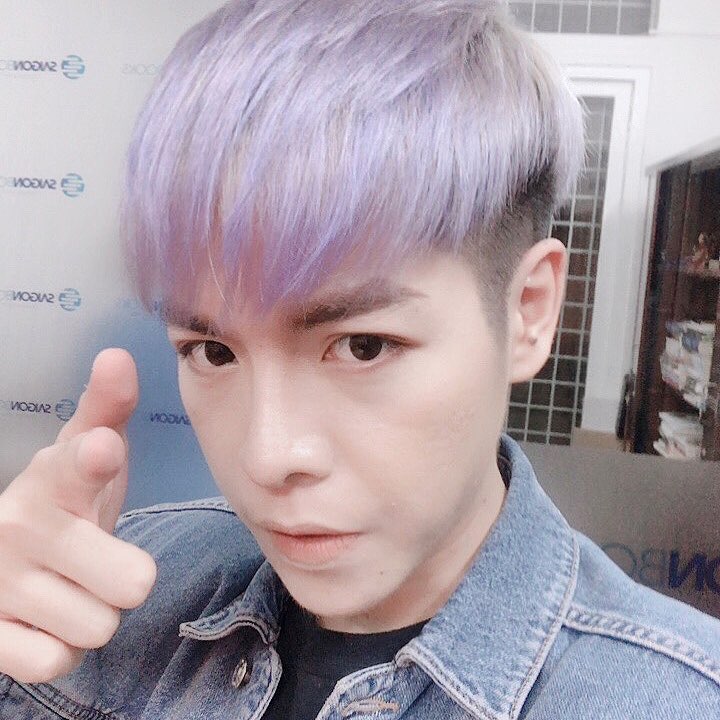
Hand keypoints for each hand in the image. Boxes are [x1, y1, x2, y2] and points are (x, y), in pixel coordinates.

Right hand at [0, 349, 156, 682]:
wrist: (5, 556)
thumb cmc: (66, 500)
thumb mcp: (89, 452)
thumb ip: (107, 409)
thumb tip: (117, 356)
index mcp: (54, 477)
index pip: (79, 463)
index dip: (93, 460)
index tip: (101, 450)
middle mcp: (20, 525)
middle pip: (132, 582)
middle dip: (126, 580)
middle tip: (100, 561)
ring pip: (100, 626)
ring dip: (95, 614)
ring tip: (70, 586)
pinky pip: (56, 661)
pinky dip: (61, 649)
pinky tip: (44, 620)